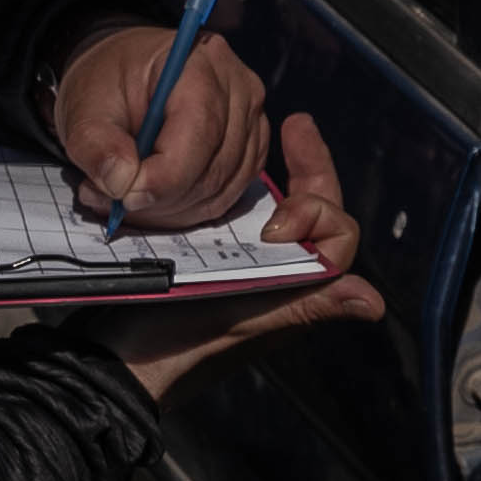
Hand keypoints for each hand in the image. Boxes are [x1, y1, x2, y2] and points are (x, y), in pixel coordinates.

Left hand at [57, 22, 273, 230]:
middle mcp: (241, 90)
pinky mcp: (251, 148)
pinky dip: (186, 210)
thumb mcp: (84, 106)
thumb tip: (121, 184)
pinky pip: (226, 196)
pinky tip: (152, 200)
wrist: (127, 73)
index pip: (199, 134)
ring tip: (125, 198)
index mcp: (201, 65)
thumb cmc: (109, 80)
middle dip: (160, 199)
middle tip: (112, 201)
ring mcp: (252, 122)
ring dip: (170, 210)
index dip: (163, 178)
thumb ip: (96, 145)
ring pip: (220, 190)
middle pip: (212, 169)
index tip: (123, 197)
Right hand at [118, 115, 382, 402]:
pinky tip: (215, 161)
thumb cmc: (174, 345)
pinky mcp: (205, 257)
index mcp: (293, 288)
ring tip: (270, 131)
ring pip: (274, 207)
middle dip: (309, 164)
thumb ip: (304, 305)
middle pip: (312, 210)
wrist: (109, 358)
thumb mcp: (242, 321)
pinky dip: (232, 185)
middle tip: (294, 123)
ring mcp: (241, 264)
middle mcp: (276, 274)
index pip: (336, 236)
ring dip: (274, 170)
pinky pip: (233, 214)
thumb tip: (372, 302)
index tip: (278, 220)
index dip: (317, 214)